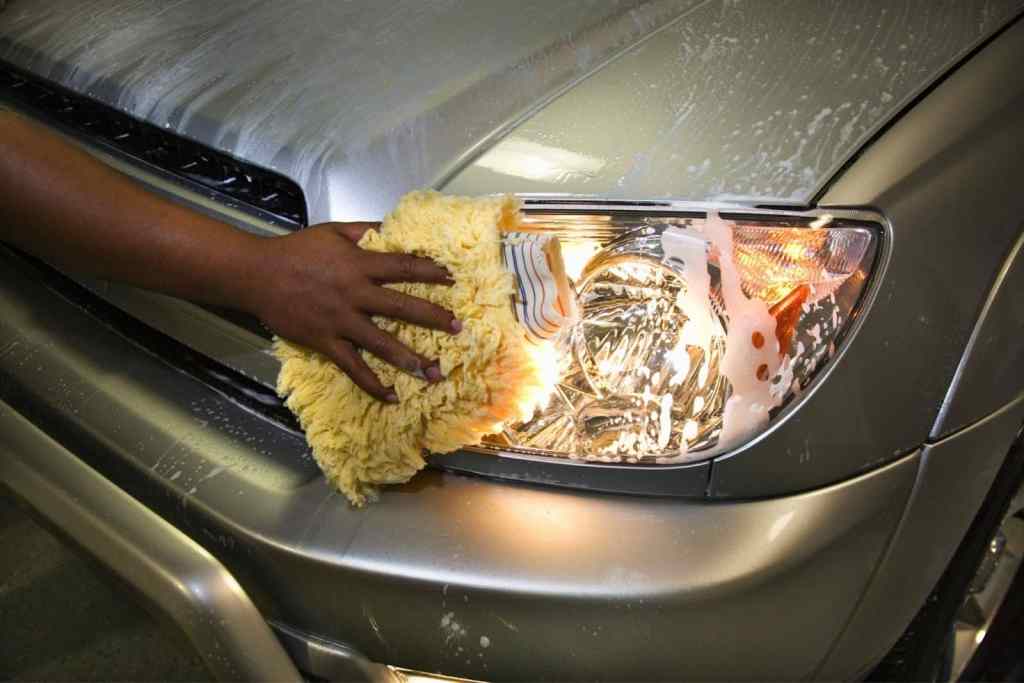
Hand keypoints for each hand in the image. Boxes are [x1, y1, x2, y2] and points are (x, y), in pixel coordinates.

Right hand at [250, 222, 460, 401]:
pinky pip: (353, 366)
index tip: (453, 279)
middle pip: (401, 306)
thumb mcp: (334, 231)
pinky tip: (392, 396)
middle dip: (433, 317)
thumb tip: (395, 228)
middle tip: (458, 329)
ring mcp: (340, 320)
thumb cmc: (297, 250)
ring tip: (434, 373)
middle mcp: (354, 293)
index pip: (403, 267)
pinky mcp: (325, 341)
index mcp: (359, 264)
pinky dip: (372, 383)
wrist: (258, 275)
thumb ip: (366, 231)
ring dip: (410, 359)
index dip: (430, 272)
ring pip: (382, 343)